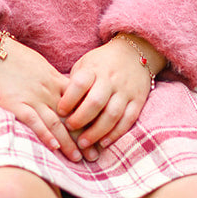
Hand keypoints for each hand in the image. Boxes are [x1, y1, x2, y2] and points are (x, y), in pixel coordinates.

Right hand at [0, 26, 84, 162]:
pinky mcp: (15, 103)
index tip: (99, 136)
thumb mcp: (41, 67)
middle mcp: (47, 90)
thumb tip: (67, 97)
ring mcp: (32, 97)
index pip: (79, 104)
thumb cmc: (14, 59)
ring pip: (55, 122)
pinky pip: (33, 120)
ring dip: (67, 142)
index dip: (90, 122)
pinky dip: (44, 134)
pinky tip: (54, 146)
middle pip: (71, 117)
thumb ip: (54, 82)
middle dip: (84, 137)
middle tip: (95, 156)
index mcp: (55, 81)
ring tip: (78, 158)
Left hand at [58, 34, 163, 158]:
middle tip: (70, 129)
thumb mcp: (85, 65)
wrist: (134, 54)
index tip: (60, 111)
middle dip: (81, 119)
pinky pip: (128, 120)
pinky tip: (103, 143)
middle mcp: (111, 80)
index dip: (68, 99)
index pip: (80, 84)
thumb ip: (74, 84)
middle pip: (96, 102)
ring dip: (96, 132)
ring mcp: (126, 91)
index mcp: (94, 69)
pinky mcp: (138, 101)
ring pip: (112, 114)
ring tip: (83, 143)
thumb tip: (58, 108)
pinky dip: (115, 134)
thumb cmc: (101, 64)